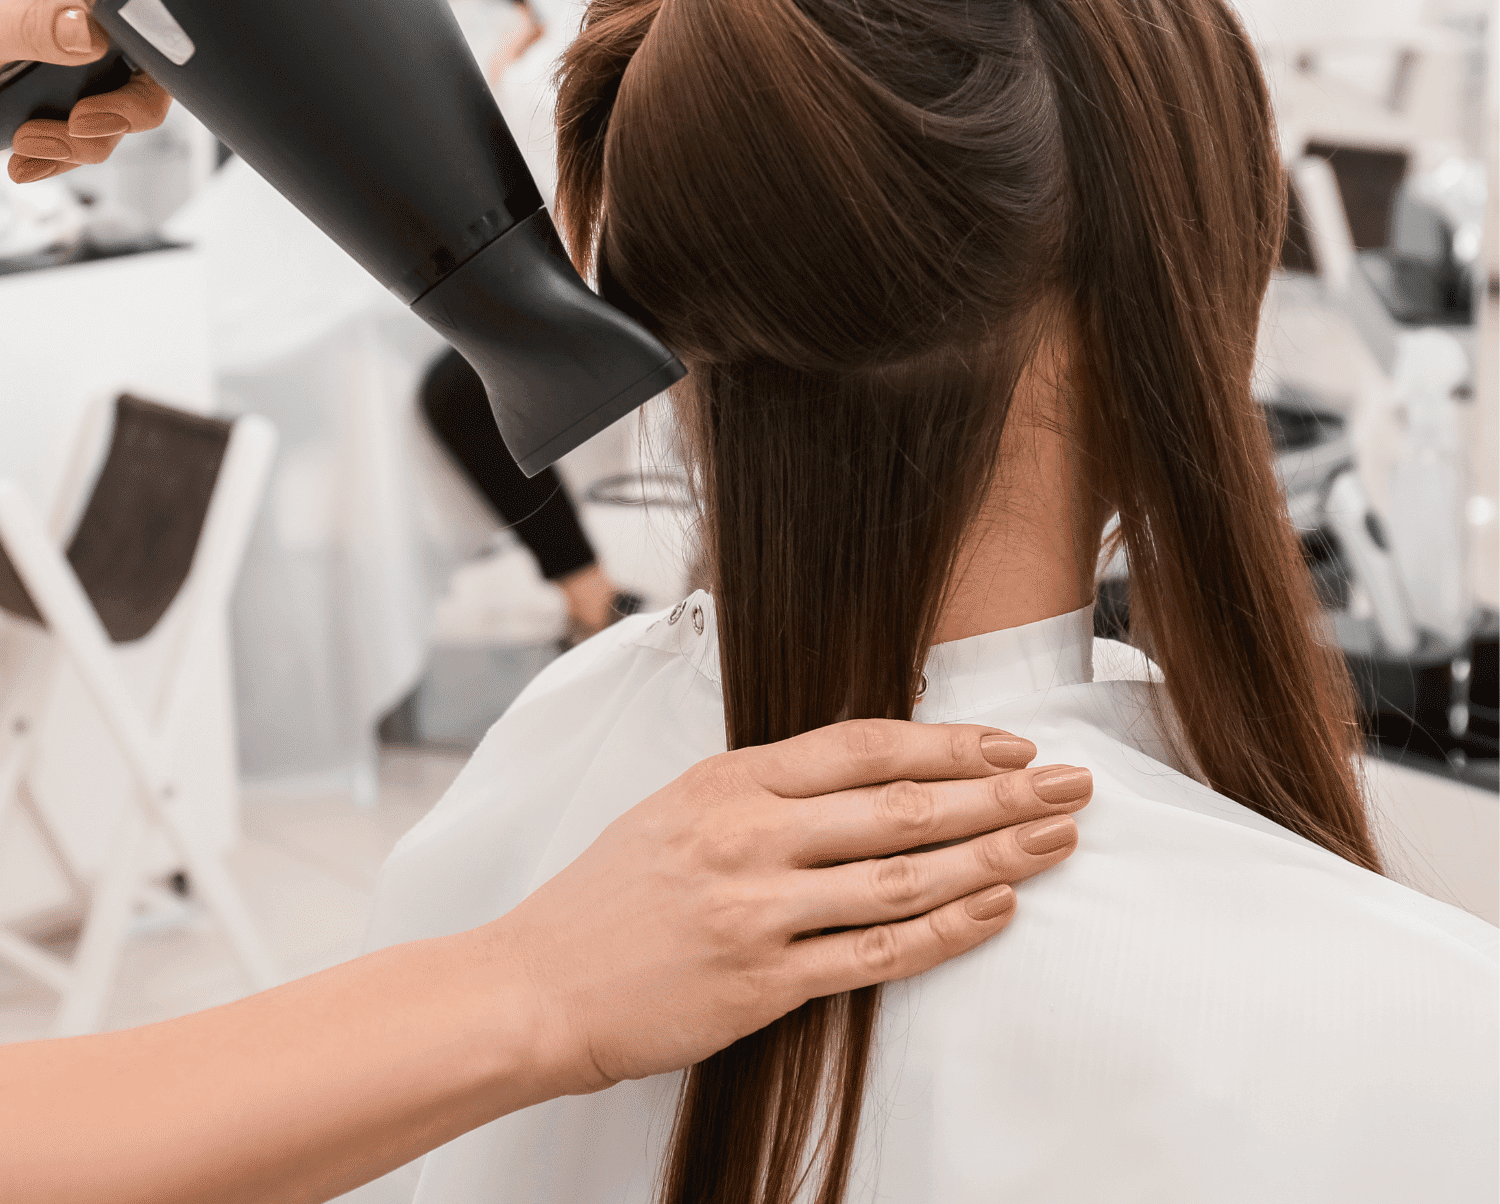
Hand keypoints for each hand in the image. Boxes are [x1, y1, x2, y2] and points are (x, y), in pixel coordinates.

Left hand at [0, 0, 168, 182]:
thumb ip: (31, 22)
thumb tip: (91, 30)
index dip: (139, 50)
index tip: (104, 94)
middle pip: (137, 56)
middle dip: (113, 112)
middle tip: (80, 130)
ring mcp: (57, 30)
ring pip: (114, 96)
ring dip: (81, 141)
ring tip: (36, 149)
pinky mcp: (46, 71)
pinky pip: (83, 115)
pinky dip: (62, 148)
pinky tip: (32, 156)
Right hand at [491, 718, 1091, 1093]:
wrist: (537, 983)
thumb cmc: (607, 894)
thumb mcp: (677, 806)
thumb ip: (764, 790)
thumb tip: (864, 779)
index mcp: (729, 780)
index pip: (863, 745)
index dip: (949, 742)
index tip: (1011, 743)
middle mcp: (749, 835)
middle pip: (901, 806)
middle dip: (998, 792)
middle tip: (1069, 785)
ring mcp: (756, 910)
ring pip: (901, 877)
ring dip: (990, 858)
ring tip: (1053, 842)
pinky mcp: (761, 983)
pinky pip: (873, 955)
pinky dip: (943, 933)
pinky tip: (995, 912)